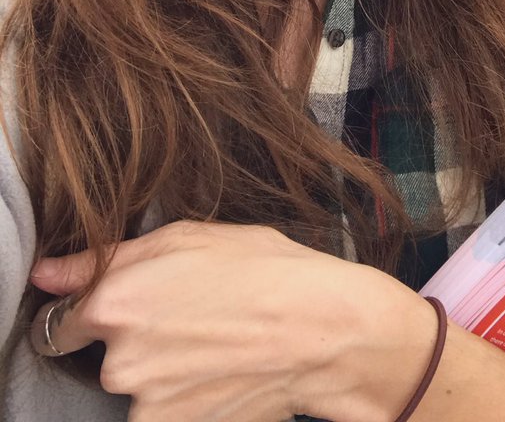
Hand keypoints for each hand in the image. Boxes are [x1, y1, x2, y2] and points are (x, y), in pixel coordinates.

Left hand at [30, 220, 436, 421]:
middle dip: (139, 340)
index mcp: (114, 299)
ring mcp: (145, 402)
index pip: (62, 320)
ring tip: (215, 344)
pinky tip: (221, 370)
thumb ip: (107, 257)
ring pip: (139, 385)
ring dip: (165, 370)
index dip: (97, 310)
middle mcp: (118, 359)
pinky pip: (163, 410)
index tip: (130, 306)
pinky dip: (186, 396)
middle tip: (192, 317)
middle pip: (108, 355)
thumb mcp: (188, 236)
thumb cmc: (264, 270)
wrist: (319, 329)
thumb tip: (48, 273)